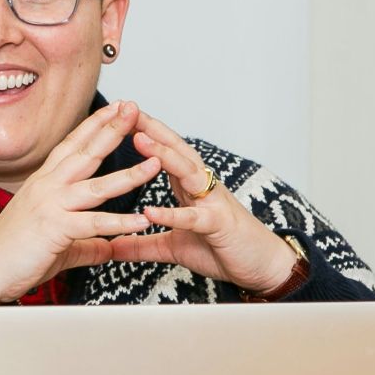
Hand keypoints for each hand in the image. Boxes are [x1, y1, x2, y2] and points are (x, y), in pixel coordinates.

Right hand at [0, 100, 157, 303]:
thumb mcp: (57, 243)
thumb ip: (87, 244)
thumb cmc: (12, 254)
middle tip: (133, 109)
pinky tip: (143, 220)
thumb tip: (108, 248)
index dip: (94, 125)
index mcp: (43, 183)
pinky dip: (121, 223)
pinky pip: (94, 224)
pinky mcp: (55, 229)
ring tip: (155, 162)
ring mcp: (50, 206)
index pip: (72, 146)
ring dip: (129, 174)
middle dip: (112, 130)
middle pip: (85, 153)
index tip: (114, 110)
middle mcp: (47, 187)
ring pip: (97, 186)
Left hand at [106, 110, 297, 294]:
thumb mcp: (173, 248)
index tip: (119, 114)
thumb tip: (111, 247)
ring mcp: (212, 203)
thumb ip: (142, 245)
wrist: (263, 266)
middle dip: (152, 128)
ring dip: (163, 154)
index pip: (166, 153)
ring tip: (138, 140)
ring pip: (187, 172)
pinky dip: (172, 214)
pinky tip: (150, 211)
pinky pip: (194, 218)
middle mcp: (202, 187)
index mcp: (190, 187)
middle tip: (126, 108)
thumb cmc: (223, 249)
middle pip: (176, 150)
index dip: (145, 133)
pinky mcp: (219, 225)